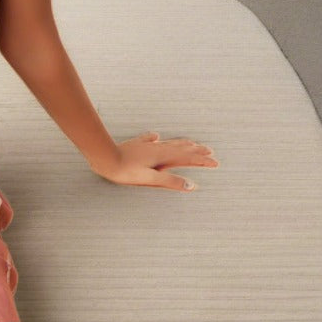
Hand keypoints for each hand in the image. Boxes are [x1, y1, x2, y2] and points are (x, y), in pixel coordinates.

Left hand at [92, 131, 218, 191]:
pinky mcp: (136, 144)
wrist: (105, 157)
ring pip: (170, 143)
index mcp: (164, 157)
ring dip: (183, 144)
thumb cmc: (126, 171)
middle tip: (210, 151)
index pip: (188, 158)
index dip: (202, 161)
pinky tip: (156, 136)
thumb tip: (190, 185)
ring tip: (192, 143)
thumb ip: (170, 181)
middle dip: (197, 151)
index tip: (215, 162)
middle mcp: (158, 148)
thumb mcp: (150, 179)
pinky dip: (157, 139)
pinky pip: (149, 139)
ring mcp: (147, 145)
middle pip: (182, 148)